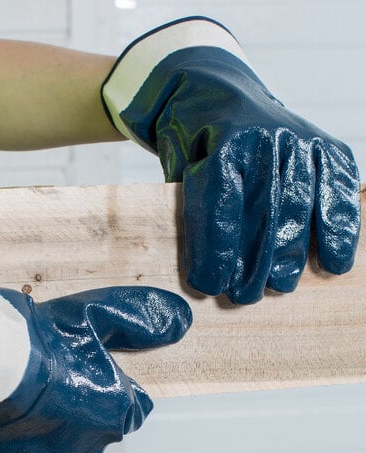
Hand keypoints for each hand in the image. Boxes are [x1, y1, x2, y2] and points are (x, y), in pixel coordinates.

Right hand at [0, 279, 191, 452]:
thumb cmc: (31, 339)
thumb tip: (181, 319)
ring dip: (72, 441)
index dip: (114, 386)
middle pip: (105, 428)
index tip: (92, 372)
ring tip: (50, 417)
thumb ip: (141, 318)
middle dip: (89, 408)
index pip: (134, 404)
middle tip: (57, 382)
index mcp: (116, 405)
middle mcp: (95, 440)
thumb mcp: (94, 314)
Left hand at [102, 17, 360, 303]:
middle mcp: (266, 137)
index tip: (209, 285)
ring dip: (293, 254)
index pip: (221, 207)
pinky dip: (339, 228)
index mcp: (222, 143)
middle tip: (245, 295)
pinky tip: (335, 263)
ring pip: (301, 206)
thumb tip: (208, 266)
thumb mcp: (179, 169)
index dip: (216, 251)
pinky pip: (337, 190)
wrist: (217, 92)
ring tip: (280, 286)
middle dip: (255, 263)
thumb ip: (193, 206)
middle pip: (265, 213)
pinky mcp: (325, 145)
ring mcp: (300, 139)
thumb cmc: (192, 141)